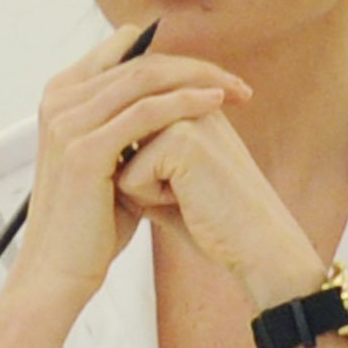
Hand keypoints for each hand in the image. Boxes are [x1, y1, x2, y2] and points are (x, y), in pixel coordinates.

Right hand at [8, 26, 250, 300]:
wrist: (61, 270)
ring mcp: (68, 123)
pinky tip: (215, 103)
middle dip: (194, 67)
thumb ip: (131, 128)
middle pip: (138, 62)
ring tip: (236, 90)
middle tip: (236, 83)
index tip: (212, 74)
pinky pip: (145, 112)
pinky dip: (185, 102)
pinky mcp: (84, 150)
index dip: (170, 57)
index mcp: (61, 97)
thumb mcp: (112, 163)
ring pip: (145, 79)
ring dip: (198, 79)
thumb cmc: (91, 223)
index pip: (121, 52)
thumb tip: (174, 103)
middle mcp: (59, 102)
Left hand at [115, 108, 326, 307]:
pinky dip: (150, 202)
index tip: (181, 186)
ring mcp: (184, 115)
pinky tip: (190, 202)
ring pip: (116, 156)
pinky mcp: (181, 140)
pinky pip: (128, 178)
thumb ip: (134, 157)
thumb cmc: (212, 222)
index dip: (136, 169)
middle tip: (185, 194)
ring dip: (141, 189)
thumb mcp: (167, 181)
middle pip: (116, 141)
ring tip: (187, 196)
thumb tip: (87, 149)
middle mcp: (185, 99)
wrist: (259, 248)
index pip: (125, 126)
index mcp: (186, 102)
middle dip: (136, 178)